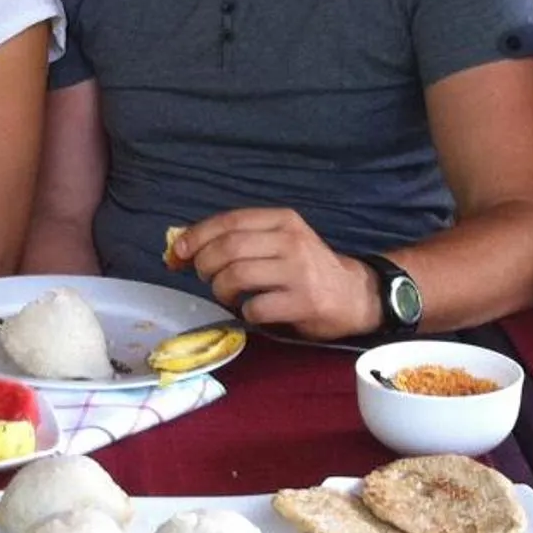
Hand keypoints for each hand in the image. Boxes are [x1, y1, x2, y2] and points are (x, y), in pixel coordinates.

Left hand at [176, 208, 380, 340]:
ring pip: (236, 276)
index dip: (196, 236)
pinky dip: (244, 312)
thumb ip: (241, 239)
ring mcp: (298, 271)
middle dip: (205, 265)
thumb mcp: (279, 241)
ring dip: (221, 290)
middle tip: (207, 278)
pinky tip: (252, 311)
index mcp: (282, 220)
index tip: (178, 252)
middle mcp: (291, 241)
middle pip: (228, 248)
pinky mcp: (303, 302)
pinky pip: (255, 307)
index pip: (229, 221)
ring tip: (228, 295)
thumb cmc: (307, 268)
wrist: (354, 294)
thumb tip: (183, 247)